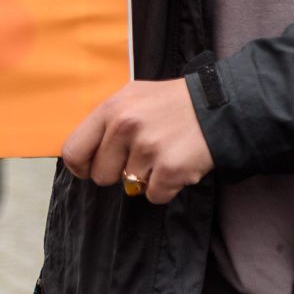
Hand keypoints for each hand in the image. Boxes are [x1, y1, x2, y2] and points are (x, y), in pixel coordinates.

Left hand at [61, 78, 213, 204]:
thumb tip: (84, 153)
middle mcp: (125, 126)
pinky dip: (166, 188)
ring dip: (147, 177)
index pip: (74, 150)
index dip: (81, 166)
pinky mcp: (170, 169)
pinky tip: (176, 165)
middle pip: (101, 175)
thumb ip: (107, 121)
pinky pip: (154, 195)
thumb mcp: (133, 97)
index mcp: (111, 108)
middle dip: (118, 173)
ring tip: (164, 153)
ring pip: (129, 186)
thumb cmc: (172, 103)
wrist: (218, 105)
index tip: (90, 169)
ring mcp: (148, 148)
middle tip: (141, 157)